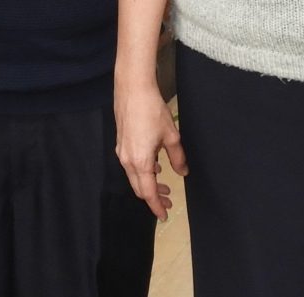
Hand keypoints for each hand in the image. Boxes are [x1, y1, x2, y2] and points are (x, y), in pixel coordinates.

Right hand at [114, 81, 187, 220]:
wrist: (132, 89)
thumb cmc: (152, 110)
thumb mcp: (171, 136)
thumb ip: (178, 158)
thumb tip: (183, 172)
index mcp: (140, 162)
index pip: (148, 192)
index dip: (156, 206)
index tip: (164, 215)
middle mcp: (127, 160)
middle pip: (139, 188)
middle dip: (153, 197)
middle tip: (168, 201)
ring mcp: (121, 151)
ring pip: (134, 177)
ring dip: (148, 183)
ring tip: (164, 185)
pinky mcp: (121, 143)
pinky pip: (131, 165)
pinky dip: (143, 171)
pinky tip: (155, 166)